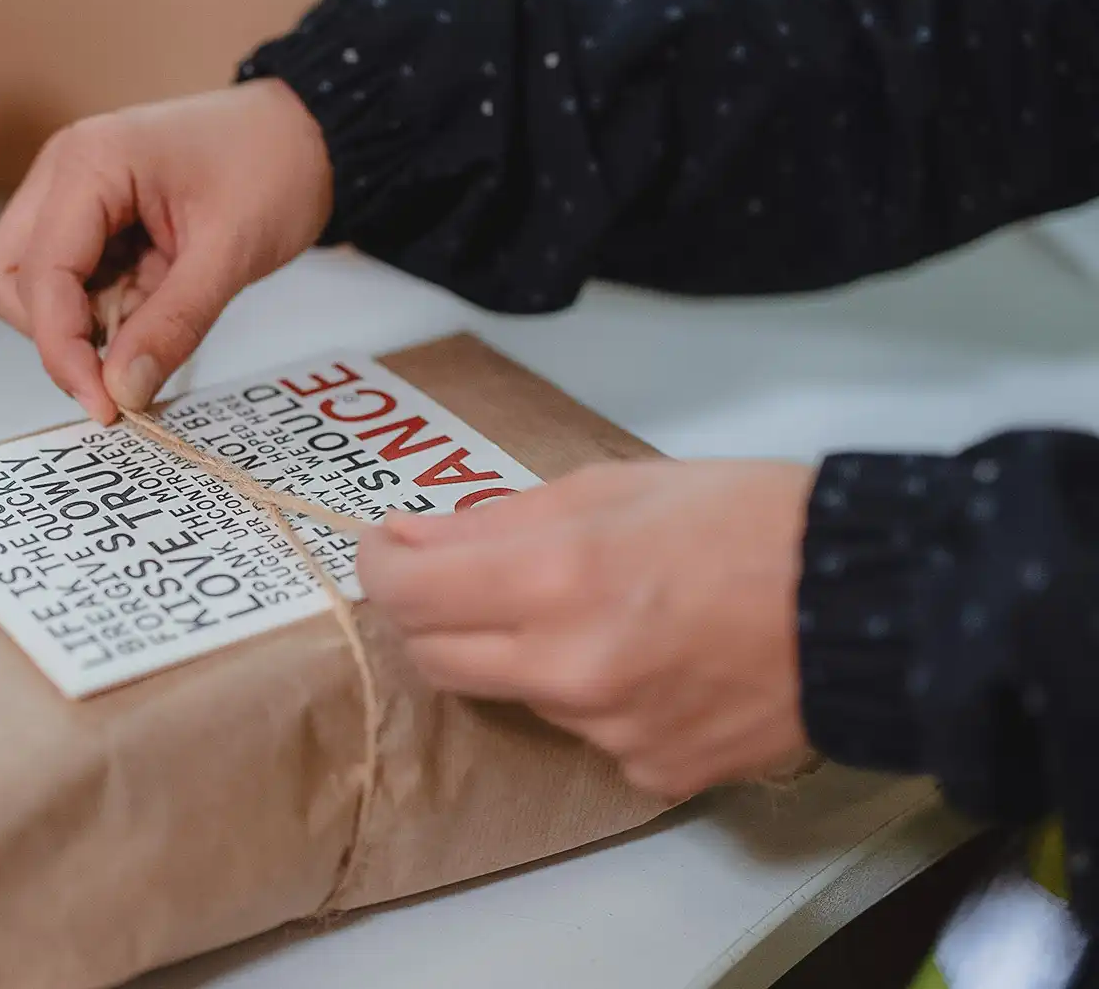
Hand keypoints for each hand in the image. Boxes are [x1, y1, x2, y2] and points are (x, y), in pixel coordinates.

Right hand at [0, 79, 333, 423]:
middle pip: (5, 280)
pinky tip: (154, 297)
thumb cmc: (272, 168)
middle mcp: (61, 173)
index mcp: (88, 164)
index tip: (103, 404)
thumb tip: (121, 391)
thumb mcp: (231, 252)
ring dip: (79, 323)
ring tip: (152, 312)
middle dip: (57, 333)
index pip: (39, 276)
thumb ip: (173, 324)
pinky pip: (67, 282)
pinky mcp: (87, 218)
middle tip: (123, 356)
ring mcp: (68, 194)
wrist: (304, 132)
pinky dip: (100, 310)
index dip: (62, 349)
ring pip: (28, 286)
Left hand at [357, 460, 816, 798]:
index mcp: (556, 579)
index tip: (389, 548)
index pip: (407, 594)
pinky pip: (584, 733)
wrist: (873, 605)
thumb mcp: (616, 485)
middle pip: (436, 658)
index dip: (382, 565)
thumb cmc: (751, 521)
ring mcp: (608, 732)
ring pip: (514, 693)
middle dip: (431, 614)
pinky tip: (649, 657)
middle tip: (460, 576)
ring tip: (595, 607)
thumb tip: (417, 540)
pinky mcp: (649, 771)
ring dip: (521, 651)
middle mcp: (569, 669)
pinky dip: (592, 695)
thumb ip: (502, 519)